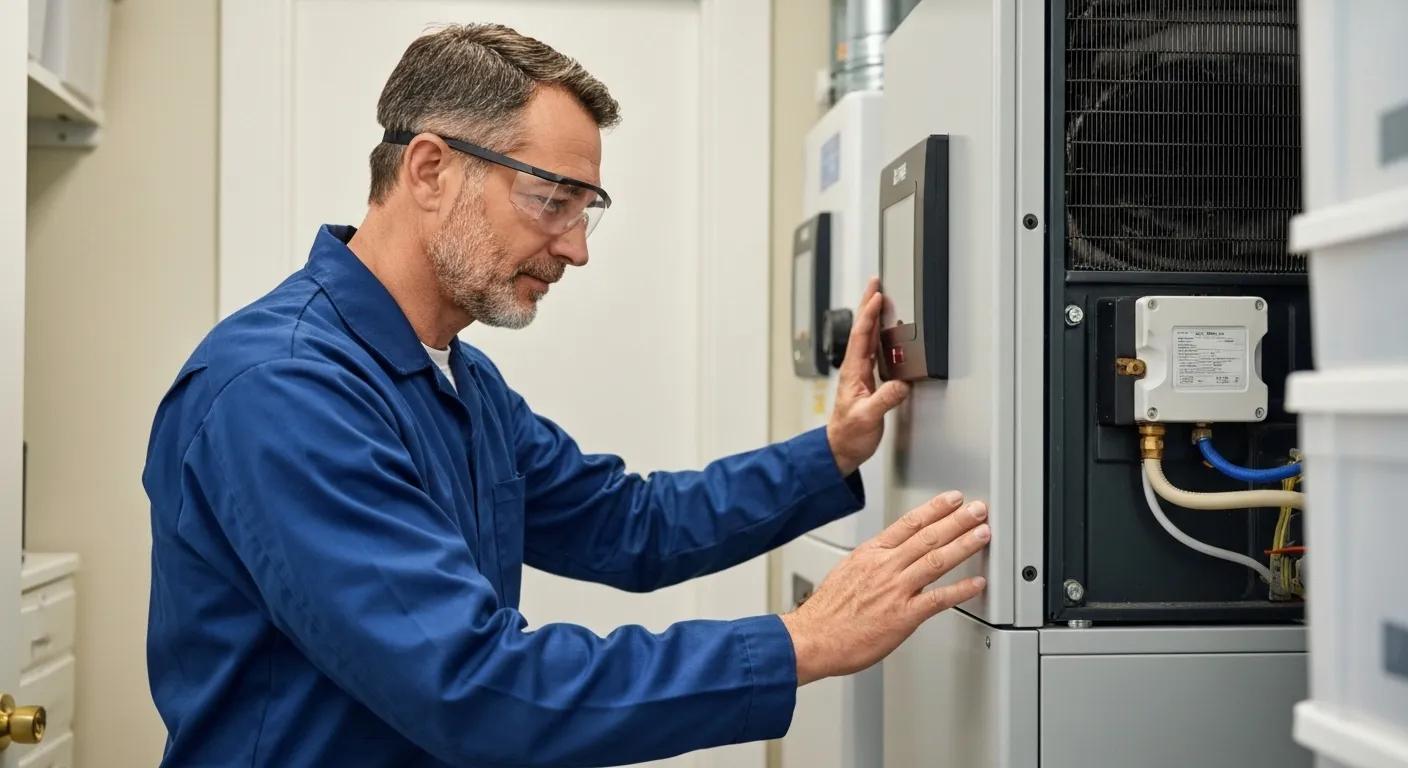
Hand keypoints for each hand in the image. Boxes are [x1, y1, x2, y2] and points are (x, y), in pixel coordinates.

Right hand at [779, 492, 989, 684]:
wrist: (812, 638)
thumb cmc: (826, 614)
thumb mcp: (846, 573)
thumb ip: (872, 564)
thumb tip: (887, 558)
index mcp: (871, 554)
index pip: (908, 523)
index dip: (934, 509)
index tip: (952, 499)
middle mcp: (885, 567)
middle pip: (928, 536)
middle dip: (957, 520)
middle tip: (978, 510)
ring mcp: (895, 590)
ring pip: (936, 560)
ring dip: (963, 545)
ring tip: (982, 534)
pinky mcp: (903, 616)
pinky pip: (938, 599)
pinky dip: (961, 590)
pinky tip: (977, 583)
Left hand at [827, 278, 910, 475]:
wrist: (841, 447)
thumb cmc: (849, 434)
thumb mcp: (867, 418)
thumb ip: (884, 400)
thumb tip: (900, 385)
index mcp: (853, 372)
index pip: (862, 336)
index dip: (869, 315)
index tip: (877, 296)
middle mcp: (855, 369)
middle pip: (862, 329)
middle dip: (868, 304)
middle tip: (874, 282)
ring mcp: (860, 373)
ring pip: (867, 336)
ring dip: (872, 315)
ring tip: (879, 297)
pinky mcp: (866, 381)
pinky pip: (873, 349)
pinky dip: (878, 334)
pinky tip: (883, 330)